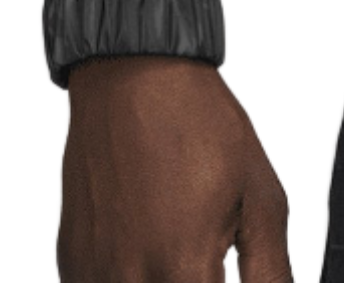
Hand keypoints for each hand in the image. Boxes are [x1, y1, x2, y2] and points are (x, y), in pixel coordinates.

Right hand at [60, 56, 291, 282]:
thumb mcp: (261, 198)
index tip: (226, 278)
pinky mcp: (71, 265)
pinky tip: (151, 262)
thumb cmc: (204, 129)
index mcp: (184, 270)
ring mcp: (92, 278)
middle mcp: (129, 282)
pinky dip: (129, 281)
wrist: (135, 80)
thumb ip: (271, 273)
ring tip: (181, 258)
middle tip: (208, 268)